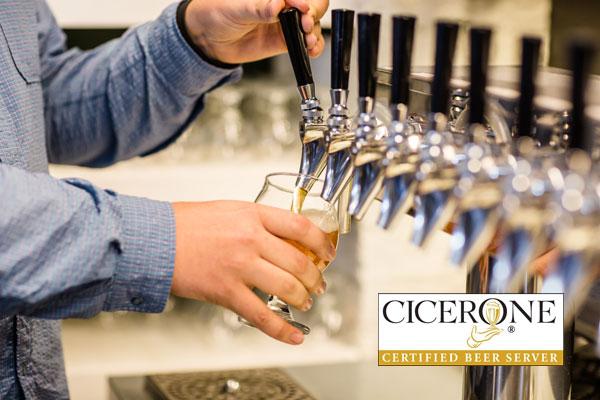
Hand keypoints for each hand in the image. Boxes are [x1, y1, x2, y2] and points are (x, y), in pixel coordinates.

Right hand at [170, 201, 334, 344]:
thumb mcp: (228, 210)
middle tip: (318, 284)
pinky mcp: (226, 291)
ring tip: (305, 302)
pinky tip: (294, 335)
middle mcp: (250, 239)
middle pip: (298, 262)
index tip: (327, 253)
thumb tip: (280, 237)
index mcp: (252, 215)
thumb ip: (255, 222)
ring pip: (287, 288)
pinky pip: (262, 315)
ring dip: (302, 298)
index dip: (321, 243)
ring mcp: (240, 266)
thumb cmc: (184, 224)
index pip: (300, 227)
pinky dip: (282, 329)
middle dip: (315, 277)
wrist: (153, 239)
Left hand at [184, 0, 327, 63]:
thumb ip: (259, 7)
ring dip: (314, 32)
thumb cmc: (217, 13)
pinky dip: (313, 47)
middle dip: (313, 13)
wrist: (208, 39)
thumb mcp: (236, 8)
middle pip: (313, 4)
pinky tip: (311, 50)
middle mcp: (283, 4)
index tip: (302, 7)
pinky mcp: (285, 41)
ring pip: (312, 24)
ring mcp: (286, 22)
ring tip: (308, 41)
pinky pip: (305, 43)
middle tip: (305, 23)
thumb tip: (277, 4)